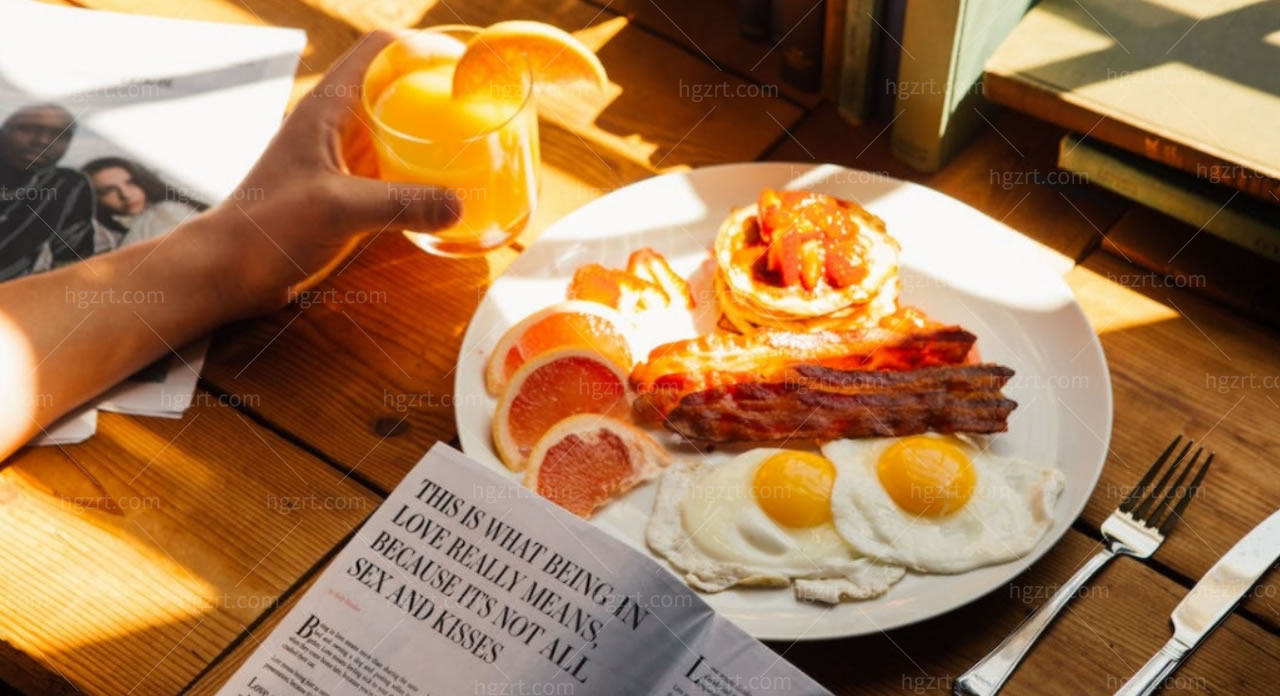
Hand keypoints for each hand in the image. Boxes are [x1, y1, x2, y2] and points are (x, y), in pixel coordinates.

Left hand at [188, 30, 461, 317]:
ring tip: (474, 144)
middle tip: (481, 107)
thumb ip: (399, 204)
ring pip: (396, 129)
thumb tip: (458, 204)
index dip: (423, 48)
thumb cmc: (266, 228)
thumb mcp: (337, 209)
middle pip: (395, 87)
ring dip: (431, 133)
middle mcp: (336, 125)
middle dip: (437, 91)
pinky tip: (445, 190)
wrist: (230, 271)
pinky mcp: (346, 191)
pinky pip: (393, 169)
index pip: (380, 51)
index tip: (463, 66)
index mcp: (327, 108)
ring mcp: (342, 158)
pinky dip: (421, 172)